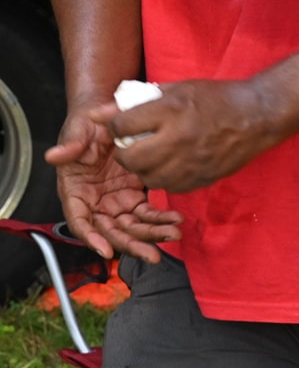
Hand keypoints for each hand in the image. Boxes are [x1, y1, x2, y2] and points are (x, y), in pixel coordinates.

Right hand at [45, 105, 183, 261]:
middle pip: (110, 230)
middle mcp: (95, 201)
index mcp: (75, 191)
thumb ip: (69, 144)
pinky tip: (175, 219)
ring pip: (131, 226)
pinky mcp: (134, 194)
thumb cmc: (89, 122)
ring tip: (173, 234)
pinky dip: (159, 218)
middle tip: (152, 254)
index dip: (91, 237)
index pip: (80, 221)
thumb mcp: (79, 129)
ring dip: (151, 234)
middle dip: (131, 244)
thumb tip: (53, 156)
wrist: (111, 113)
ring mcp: (115, 200)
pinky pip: (147, 212)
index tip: (106, 250)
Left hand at [90, 78, 285, 195]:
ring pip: (147, 177)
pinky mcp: (202, 178)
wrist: (258, 115)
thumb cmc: (217, 98)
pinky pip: (169, 187)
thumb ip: (139, 101)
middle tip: (131, 146)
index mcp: (171, 111)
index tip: (124, 125)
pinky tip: (170, 165)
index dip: (116, 126)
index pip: (122, 126)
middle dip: (124, 153)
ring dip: (143, 168)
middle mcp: (178, 139)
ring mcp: (190, 162)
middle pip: (130, 158)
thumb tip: (100, 113)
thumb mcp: (178, 89)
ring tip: (151, 157)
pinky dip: (164, 178)